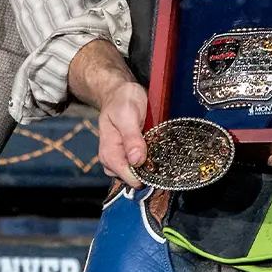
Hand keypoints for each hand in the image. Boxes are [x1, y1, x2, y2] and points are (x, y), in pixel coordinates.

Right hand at [66, 39, 147, 188]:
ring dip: (150, 168)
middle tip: (162, 158)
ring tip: (160, 153)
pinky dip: (149, 163)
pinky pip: (140, 167)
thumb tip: (136, 161)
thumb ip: (131, 137)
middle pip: (131, 179)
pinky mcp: (129, 155)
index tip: (157, 167)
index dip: (142, 176)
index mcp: (109, 152)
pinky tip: (156, 153)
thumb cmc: (122, 100)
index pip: (125, 175)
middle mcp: (113, 159)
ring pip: (137, 175)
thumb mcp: (127, 114)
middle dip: (147, 173)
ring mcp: (121, 158)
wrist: (121, 92)